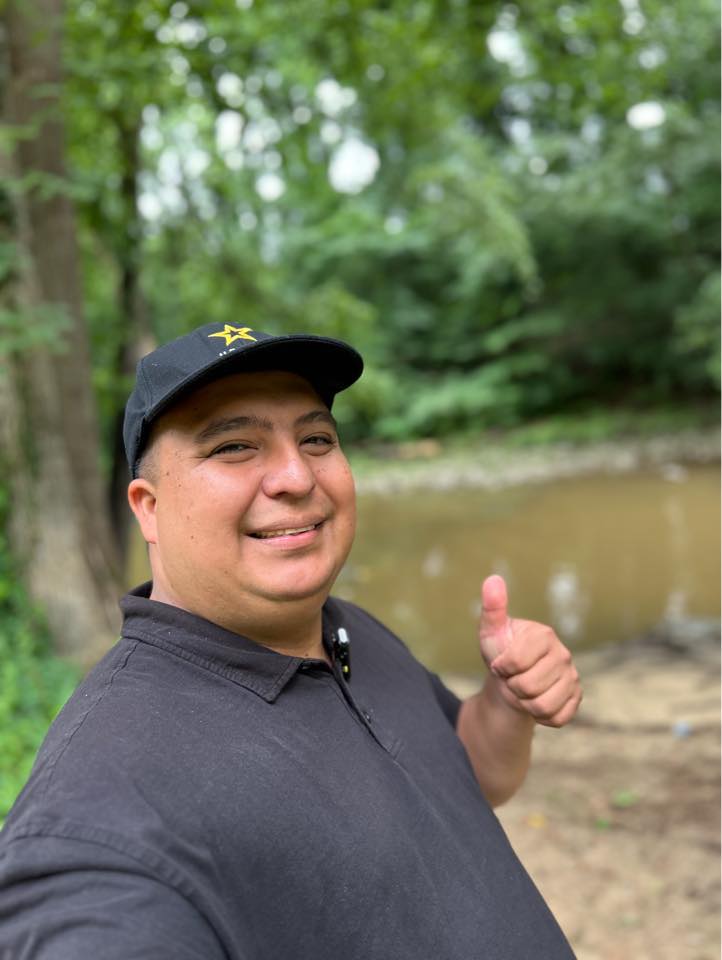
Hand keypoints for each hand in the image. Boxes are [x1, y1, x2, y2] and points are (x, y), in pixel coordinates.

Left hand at [479, 574, 581, 727]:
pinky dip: (541, 717)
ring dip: (524, 703)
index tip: (500, 662)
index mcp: (544, 634)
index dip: (501, 667)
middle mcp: (564, 654)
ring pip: (542, 705)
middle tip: (512, 678)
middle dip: (512, 687)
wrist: (510, 681)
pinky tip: (536, 701)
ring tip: (522, 690)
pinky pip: (558, 718)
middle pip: (528, 686)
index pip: (515, 662)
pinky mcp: (576, 698)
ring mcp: (572, 677)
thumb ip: (493, 608)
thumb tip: (493, 578)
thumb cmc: (500, 652)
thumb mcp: (491, 632)